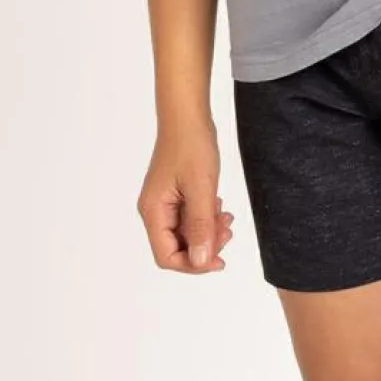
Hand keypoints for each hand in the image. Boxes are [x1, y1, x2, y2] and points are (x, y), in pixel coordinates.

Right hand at [138, 118, 235, 273]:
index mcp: (153, 211)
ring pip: (187, 234)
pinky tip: (219, 206)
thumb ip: (200, 226)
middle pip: (177, 248)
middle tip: (227, 230)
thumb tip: (199, 261)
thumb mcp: (201, 188)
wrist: (188, 116)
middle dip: (204, 245)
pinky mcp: (176, 196)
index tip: (218, 259)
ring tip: (226, 217)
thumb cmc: (191, 146)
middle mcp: (155, 211)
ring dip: (209, 232)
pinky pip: (190, 219)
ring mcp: (165, 204)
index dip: (192, 264)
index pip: (166, 256)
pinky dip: (207, 219)